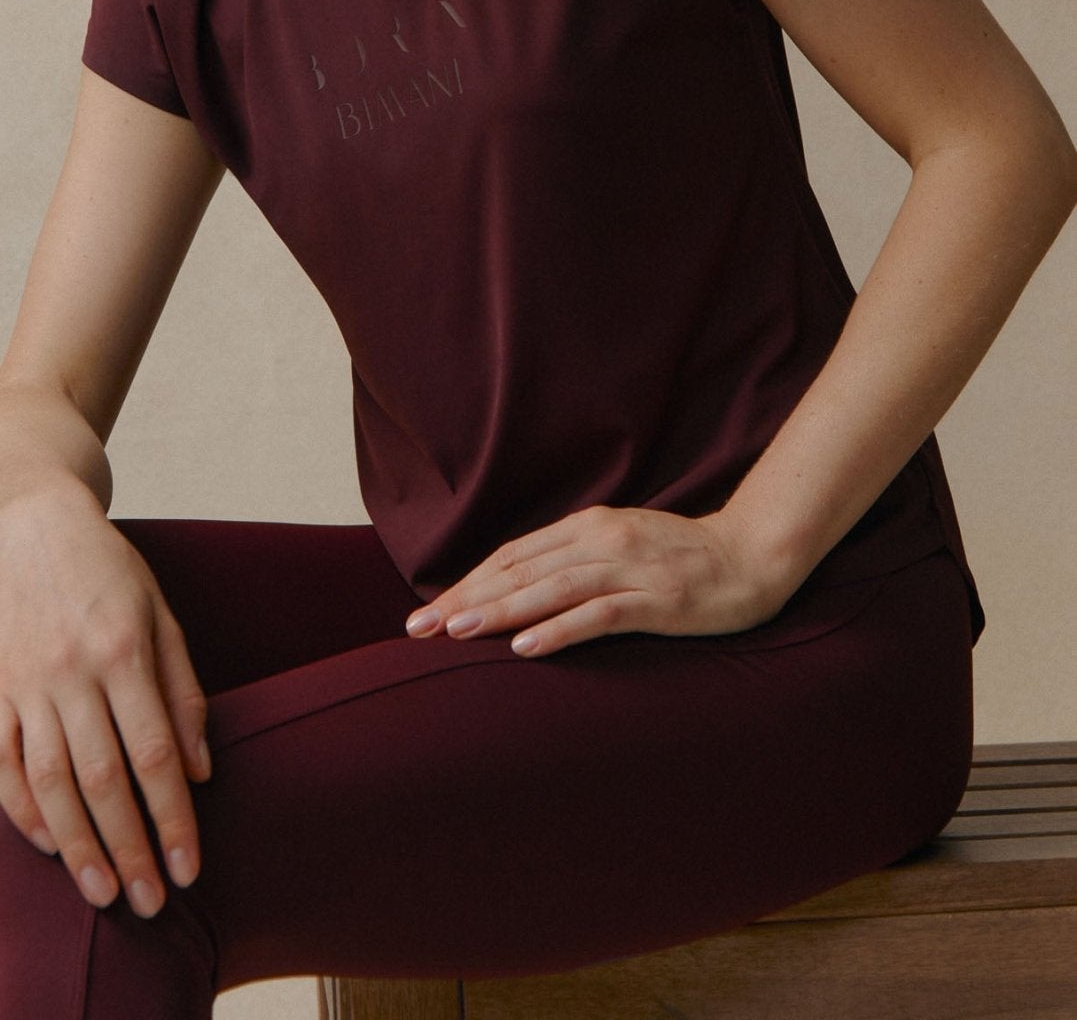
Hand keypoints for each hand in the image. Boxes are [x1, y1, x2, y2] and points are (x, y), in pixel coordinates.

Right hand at [0, 490, 211, 918]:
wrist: (39, 526)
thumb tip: (198, 773)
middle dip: (130, 847)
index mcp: (123, 649)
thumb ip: (182, 692)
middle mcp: (72, 670)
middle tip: (151, 903)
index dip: (174, 818)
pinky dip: (20, 808)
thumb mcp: (164, 615)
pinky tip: (48, 843)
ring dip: (76, 845)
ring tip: (102, 893)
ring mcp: (26, 682)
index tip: (190, 868)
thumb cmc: (113, 573)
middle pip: (102, 778)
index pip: (153, 753)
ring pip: (48, 780)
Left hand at [405, 503, 793, 656]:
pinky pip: (599, 614)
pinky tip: (526, 646)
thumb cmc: (681, 559)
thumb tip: (519, 589)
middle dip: (467, 598)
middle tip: (421, 629)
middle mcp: (602, 540)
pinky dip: (559, 629)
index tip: (429, 613)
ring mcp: (629, 567)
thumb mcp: (620, 547)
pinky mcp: (656, 598)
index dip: (468, 582)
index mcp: (589, 527)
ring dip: (500, 611)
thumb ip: (575, 561)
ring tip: (458, 632)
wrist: (752, 556)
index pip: (513, 556)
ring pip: (551, 589)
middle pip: (521, 570)